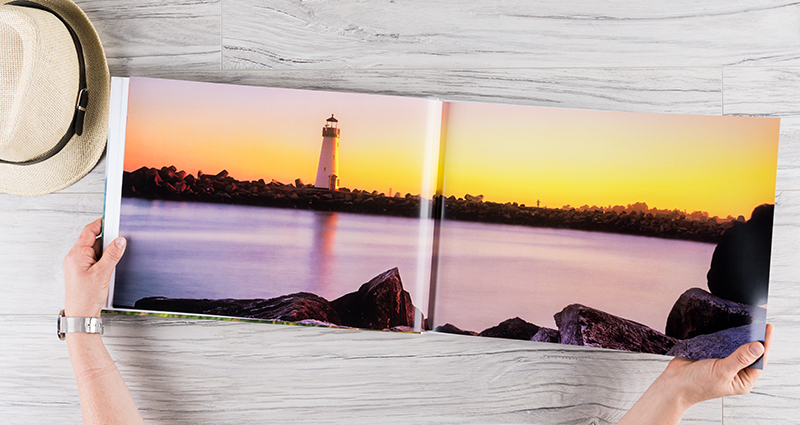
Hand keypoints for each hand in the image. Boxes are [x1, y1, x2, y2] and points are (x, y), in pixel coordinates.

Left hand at [64, 218, 126, 316]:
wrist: (81, 314)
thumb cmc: (85, 297)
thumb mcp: (103, 273)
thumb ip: (112, 255)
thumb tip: (120, 241)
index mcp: (76, 254)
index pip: (89, 231)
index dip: (100, 223)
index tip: (111, 218)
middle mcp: (76, 257)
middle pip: (94, 239)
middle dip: (107, 240)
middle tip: (120, 241)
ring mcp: (80, 264)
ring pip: (96, 250)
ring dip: (107, 252)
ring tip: (114, 261)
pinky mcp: (84, 271)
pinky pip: (96, 259)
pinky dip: (105, 260)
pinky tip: (111, 267)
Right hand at [618, 324, 772, 424]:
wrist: (674, 383)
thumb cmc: (697, 384)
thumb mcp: (722, 371)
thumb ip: (740, 358)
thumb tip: (758, 346)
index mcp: (743, 379)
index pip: (759, 360)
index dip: (765, 344)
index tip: (767, 328)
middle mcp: (736, 371)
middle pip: (750, 352)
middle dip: (753, 338)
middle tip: (757, 321)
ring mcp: (724, 362)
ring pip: (736, 346)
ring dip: (739, 335)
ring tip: (746, 321)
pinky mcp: (713, 354)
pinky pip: (723, 342)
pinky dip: (725, 334)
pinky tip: (729, 326)